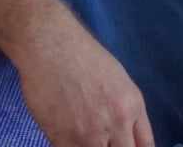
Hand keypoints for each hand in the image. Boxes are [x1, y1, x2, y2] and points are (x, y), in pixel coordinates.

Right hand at [11, 5, 154, 146]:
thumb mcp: (119, 81)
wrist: (50, 45)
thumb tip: (127, 139)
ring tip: (85, 137)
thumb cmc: (84, 56)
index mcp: (132, 106)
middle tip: (103, 142)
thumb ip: (128, 113)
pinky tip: (69, 136)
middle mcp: (116, 123)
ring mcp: (89, 134)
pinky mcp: (62, 138)